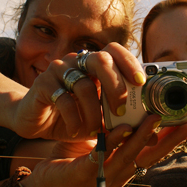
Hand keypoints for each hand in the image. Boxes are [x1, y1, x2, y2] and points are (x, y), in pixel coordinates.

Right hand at [10, 43, 144, 140]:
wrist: (33, 120)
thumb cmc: (70, 117)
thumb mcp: (99, 120)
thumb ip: (122, 123)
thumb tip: (152, 136)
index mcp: (93, 64)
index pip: (114, 51)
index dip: (129, 63)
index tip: (141, 83)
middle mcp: (76, 61)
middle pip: (101, 60)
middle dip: (115, 85)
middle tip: (120, 111)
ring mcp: (58, 70)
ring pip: (83, 84)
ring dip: (93, 112)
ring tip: (96, 131)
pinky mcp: (42, 85)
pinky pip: (63, 99)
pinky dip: (74, 118)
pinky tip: (77, 131)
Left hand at [22, 115, 186, 186]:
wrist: (45, 178)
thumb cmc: (73, 155)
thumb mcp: (100, 137)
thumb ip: (117, 124)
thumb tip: (133, 98)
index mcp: (127, 164)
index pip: (157, 151)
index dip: (175, 138)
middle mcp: (121, 172)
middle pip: (152, 156)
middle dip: (171, 139)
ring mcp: (105, 175)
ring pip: (131, 155)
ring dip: (145, 136)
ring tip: (156, 117)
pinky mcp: (88, 173)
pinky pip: (104, 156)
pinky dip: (115, 142)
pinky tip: (122, 129)